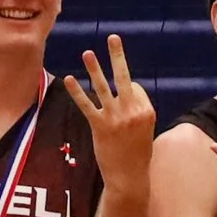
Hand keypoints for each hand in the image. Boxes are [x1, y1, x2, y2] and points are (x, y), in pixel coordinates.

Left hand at [62, 35, 155, 191]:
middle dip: (118, 55)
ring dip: (95, 68)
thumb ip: (137, 112)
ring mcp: (115, 118)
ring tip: (87, 53)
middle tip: (113, 38)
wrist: (129, 178)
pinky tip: (69, 79)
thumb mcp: (145, 131)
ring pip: (104, 87)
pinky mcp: (100, 127)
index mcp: (147, 110)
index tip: (125, 97)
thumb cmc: (138, 156)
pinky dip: (77, 92)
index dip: (129, 89)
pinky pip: (87, 105)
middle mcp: (132, 111)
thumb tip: (125, 93)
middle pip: (125, 77)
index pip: (135, 87)